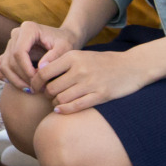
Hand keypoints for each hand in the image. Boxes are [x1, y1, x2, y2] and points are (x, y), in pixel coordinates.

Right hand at [0, 21, 73, 91]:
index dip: (26, 69)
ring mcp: (11, 42)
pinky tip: (18, 85)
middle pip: (11, 60)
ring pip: (4, 66)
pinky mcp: (8, 51)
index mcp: (29, 28)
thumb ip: (54, 57)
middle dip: (23, 77)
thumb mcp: (65, 48)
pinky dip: (4, 76)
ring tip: (31, 89)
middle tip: (38, 89)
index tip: (38, 81)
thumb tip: (40, 69)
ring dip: (15, 81)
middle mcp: (16, 33)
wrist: (63, 39)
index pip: (19, 52)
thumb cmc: (66, 42)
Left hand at [37, 46, 153, 113]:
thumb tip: (38, 73)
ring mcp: (90, 83)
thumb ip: (60, 63)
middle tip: (48, 96)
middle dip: (46, 95)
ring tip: (56, 102)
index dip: (35, 83)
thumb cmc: (101, 62)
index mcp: (72, 57)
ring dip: (55, 103)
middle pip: (51, 88)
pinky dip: (64, 110)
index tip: (34, 88)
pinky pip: (76, 106)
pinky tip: (60, 110)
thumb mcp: (80, 56)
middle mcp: (80, 69)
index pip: (44, 72)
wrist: (131, 66)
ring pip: (61, 99)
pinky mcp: (100, 95)